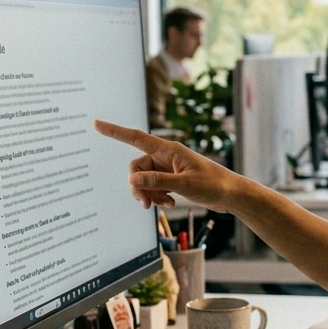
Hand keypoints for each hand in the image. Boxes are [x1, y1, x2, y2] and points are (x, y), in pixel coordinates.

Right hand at [94, 120, 242, 211]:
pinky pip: (154, 188)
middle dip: (138, 187)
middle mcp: (165, 156)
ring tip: (165, 205)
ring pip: (144, 181)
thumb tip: (133, 180)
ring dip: (150, 195)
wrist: (231, 195)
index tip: (96, 124)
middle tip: (146, 204)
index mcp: (168, 150)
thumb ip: (158, 182)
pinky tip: (171, 204)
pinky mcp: (172, 180)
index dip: (115, 132)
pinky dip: (158, 197)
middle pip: (137, 168)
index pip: (136, 138)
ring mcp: (168, 168)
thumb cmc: (213, 185)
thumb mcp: (185, 185)